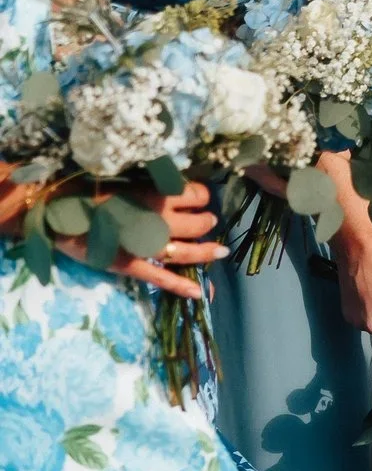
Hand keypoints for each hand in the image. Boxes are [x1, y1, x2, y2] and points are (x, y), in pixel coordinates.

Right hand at [63, 180, 227, 298]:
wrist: (53, 209)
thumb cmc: (89, 187)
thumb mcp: (128, 177)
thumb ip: (155, 184)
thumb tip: (179, 186)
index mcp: (157, 194)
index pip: (198, 195)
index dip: (203, 197)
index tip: (201, 198)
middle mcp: (157, 220)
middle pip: (199, 224)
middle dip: (207, 222)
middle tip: (208, 221)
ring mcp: (143, 245)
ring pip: (187, 252)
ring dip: (206, 251)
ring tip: (219, 250)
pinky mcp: (128, 265)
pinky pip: (159, 278)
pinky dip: (180, 286)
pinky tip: (199, 293)